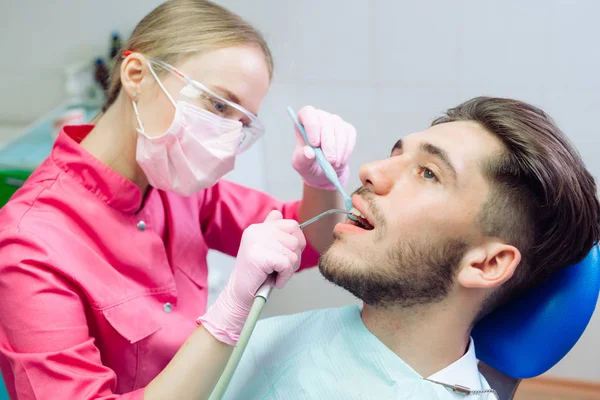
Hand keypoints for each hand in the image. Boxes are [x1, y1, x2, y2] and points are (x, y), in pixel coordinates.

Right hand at [197, 210, 305, 344]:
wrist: (238, 296)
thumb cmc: (255, 276)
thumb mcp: (265, 249)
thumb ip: (273, 233)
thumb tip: (281, 215)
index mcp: (258, 228)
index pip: (292, 225)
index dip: (296, 242)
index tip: (286, 255)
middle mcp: (257, 231)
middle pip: (296, 239)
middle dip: (295, 258)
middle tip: (280, 269)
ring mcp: (257, 242)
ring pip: (294, 253)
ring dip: (289, 270)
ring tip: (274, 275)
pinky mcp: (260, 256)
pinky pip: (288, 264)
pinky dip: (285, 277)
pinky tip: (273, 282)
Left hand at [291, 106, 356, 189]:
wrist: (323, 172)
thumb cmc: (309, 164)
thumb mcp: (301, 165)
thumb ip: (302, 158)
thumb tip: (309, 152)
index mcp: (303, 121)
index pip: (307, 113)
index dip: (312, 126)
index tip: (315, 144)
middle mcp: (319, 117)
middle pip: (325, 122)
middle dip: (328, 143)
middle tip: (329, 160)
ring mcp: (335, 122)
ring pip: (339, 129)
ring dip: (338, 149)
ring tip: (333, 164)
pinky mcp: (347, 129)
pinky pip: (349, 136)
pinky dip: (346, 151)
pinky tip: (340, 161)